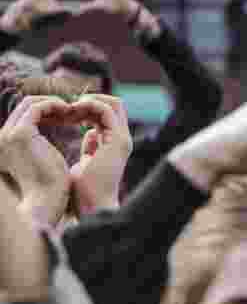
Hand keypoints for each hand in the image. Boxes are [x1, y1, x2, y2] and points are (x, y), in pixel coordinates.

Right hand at [0, 96, 71, 226]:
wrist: (46, 202)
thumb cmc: (50, 188)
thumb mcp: (43, 162)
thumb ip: (38, 148)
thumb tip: (44, 141)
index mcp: (4, 144)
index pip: (24, 117)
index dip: (46, 113)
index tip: (68, 117)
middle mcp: (1, 137)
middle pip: (25, 108)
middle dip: (51, 106)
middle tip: (73, 110)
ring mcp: (8, 134)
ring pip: (30, 104)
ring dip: (53, 104)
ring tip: (73, 111)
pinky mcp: (21, 133)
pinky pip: (37, 107)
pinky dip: (54, 105)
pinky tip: (69, 110)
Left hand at [69, 95, 132, 215]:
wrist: (92, 203)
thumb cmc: (85, 189)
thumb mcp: (87, 161)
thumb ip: (91, 147)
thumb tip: (89, 133)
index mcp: (115, 143)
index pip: (108, 113)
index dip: (88, 107)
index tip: (67, 112)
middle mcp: (122, 139)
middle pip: (114, 105)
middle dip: (90, 100)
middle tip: (69, 106)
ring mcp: (122, 139)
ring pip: (113, 103)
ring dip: (89, 101)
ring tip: (70, 107)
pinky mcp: (117, 140)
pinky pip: (106, 111)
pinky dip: (89, 106)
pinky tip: (72, 111)